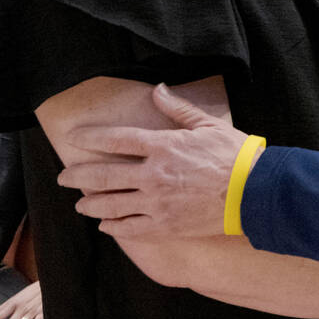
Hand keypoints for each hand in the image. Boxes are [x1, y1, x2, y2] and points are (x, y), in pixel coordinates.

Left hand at [57, 83, 250, 238]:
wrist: (254, 192)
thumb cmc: (235, 156)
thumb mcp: (208, 126)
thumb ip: (178, 109)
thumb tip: (157, 89)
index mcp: (164, 146)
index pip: (116, 139)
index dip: (90, 137)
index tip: (73, 137)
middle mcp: (154, 175)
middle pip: (103, 174)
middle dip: (78, 175)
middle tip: (64, 177)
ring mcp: (157, 203)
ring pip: (111, 205)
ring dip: (90, 204)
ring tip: (80, 204)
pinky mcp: (165, 226)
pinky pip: (130, 228)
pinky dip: (113, 227)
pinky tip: (106, 225)